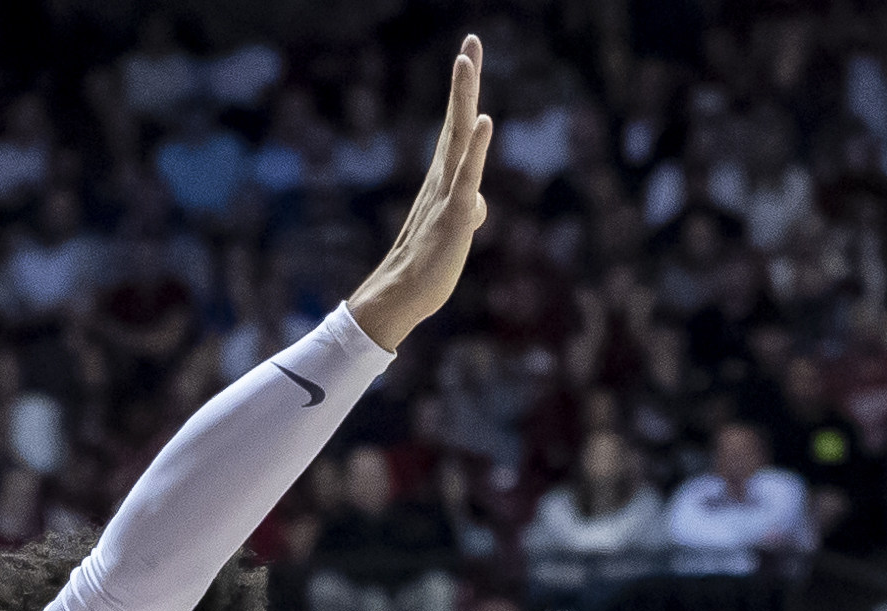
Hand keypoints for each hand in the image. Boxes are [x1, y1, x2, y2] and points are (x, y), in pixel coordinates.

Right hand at [344, 42, 493, 349]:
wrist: (403, 295)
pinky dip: (476, 148)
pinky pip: (467, 175)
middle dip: (465, 79)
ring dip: (463, 97)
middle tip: (471, 40)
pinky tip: (483, 121)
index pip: (458, 127)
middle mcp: (441, 176)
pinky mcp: (454, 213)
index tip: (469, 54)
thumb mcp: (456, 230)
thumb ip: (467, 209)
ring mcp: (446, 191)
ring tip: (466, 60)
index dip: (465, 91)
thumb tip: (476, 205)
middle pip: (457, 119)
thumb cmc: (429, 264)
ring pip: (458, 137)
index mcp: (443, 177)